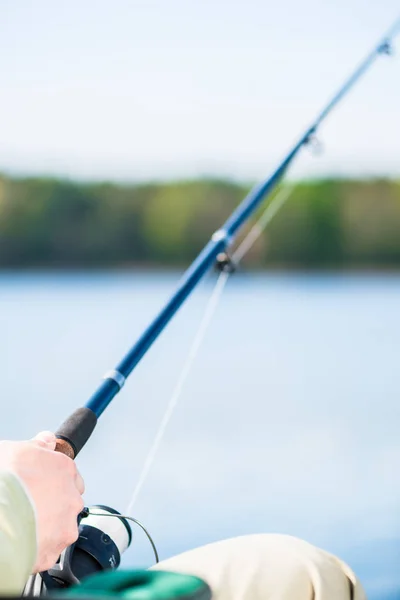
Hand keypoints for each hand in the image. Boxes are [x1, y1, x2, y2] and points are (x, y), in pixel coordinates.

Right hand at [0, 431, 84, 571]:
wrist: (0, 516)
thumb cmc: (5, 480)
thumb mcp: (18, 450)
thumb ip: (38, 445)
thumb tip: (48, 440)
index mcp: (65, 469)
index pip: (70, 474)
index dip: (54, 481)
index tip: (43, 486)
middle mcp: (72, 497)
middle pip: (67, 501)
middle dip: (52, 505)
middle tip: (29, 507)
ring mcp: (66, 524)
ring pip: (61, 527)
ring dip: (47, 527)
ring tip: (23, 526)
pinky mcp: (56, 550)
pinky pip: (50, 550)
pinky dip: (38, 548)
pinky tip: (22, 541)